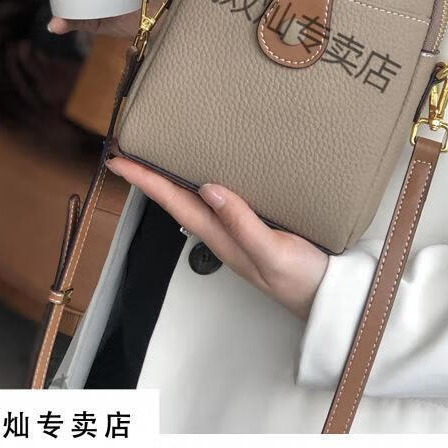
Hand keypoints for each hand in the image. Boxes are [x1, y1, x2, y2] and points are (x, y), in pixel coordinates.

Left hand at [107, 157, 328, 320]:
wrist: (328, 297)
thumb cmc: (302, 278)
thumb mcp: (272, 252)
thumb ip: (242, 224)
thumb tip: (209, 188)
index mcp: (220, 237)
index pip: (174, 202)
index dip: (146, 181)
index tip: (119, 161)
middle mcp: (222, 232)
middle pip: (177, 198)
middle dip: (150, 176)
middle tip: (129, 150)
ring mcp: (237, 229)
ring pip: (195, 198)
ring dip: (173, 178)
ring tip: (157, 155)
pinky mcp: (255, 223)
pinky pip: (220, 198)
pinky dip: (205, 180)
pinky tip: (209, 170)